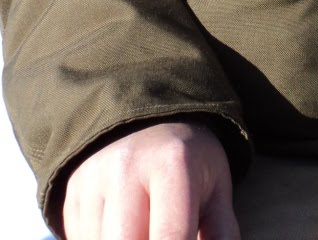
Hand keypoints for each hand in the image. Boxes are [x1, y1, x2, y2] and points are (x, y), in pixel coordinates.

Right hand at [62, 120, 240, 239]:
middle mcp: (126, 169)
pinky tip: (125, 229)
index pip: (169, 237)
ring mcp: (91, 182)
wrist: (144, 118)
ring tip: (147, 227)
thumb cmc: (187, 160)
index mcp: (172, 163)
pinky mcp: (69, 196)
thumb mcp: (214, 185)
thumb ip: (220, 230)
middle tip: (165, 233)